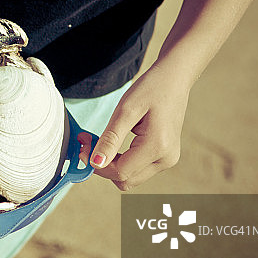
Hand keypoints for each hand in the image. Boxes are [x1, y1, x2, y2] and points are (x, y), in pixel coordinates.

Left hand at [78, 63, 191, 190]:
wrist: (174, 78)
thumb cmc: (151, 89)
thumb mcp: (126, 110)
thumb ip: (110, 139)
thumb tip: (95, 163)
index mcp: (158, 147)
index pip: (120, 171)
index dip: (96, 163)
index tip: (82, 145)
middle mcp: (166, 159)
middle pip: (125, 179)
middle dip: (102, 165)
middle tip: (88, 141)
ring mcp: (167, 160)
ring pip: (130, 177)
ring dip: (111, 164)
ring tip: (99, 140)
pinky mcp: (165, 157)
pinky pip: (137, 169)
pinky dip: (122, 160)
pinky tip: (113, 144)